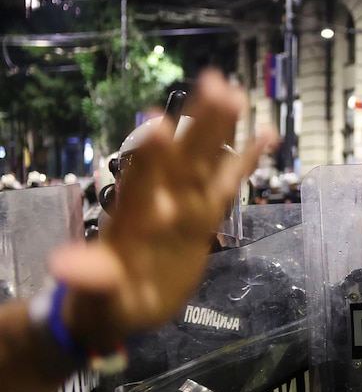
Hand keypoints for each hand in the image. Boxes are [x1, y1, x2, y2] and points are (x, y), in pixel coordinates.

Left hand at [48, 70, 274, 352]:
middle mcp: (160, 204)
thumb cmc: (102, 302)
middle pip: (181, 159)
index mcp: (132, 222)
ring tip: (235, 92)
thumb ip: (88, 279)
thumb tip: (64, 267)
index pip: (140, 183)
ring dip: (219, 129)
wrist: (118, 308)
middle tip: (213, 83)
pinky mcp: (203, 217)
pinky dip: (246, 159)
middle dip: (196, 124)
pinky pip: (228, 183)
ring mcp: (183, 207)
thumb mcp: (95, 298)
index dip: (149, 156)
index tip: (156, 121)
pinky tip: (267, 133)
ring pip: (204, 162)